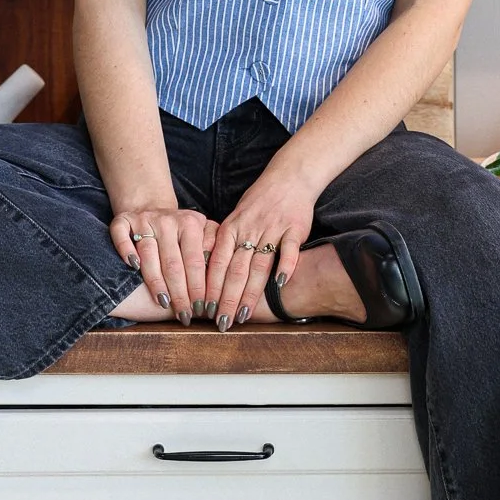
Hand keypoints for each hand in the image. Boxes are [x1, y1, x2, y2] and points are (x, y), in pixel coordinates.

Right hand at [111, 206, 217, 320]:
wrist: (153, 208)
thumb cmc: (182, 233)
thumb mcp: (203, 235)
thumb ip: (212, 255)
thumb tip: (219, 290)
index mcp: (191, 223)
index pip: (195, 261)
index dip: (198, 288)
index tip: (202, 310)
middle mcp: (168, 220)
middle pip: (173, 263)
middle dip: (180, 293)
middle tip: (184, 315)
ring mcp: (144, 219)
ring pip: (148, 254)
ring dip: (155, 282)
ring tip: (164, 303)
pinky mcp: (123, 219)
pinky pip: (121, 235)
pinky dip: (126, 250)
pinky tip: (133, 267)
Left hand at [204, 165, 316, 328]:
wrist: (289, 176)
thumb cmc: (260, 201)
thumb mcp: (236, 218)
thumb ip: (225, 244)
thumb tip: (207, 274)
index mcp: (231, 228)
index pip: (216, 263)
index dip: (210, 288)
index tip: (205, 311)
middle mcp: (249, 230)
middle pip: (235, 270)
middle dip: (226, 299)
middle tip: (221, 323)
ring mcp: (272, 229)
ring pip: (258, 265)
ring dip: (251, 292)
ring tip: (243, 315)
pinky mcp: (294, 228)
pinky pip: (289, 250)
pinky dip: (285, 266)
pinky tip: (280, 284)